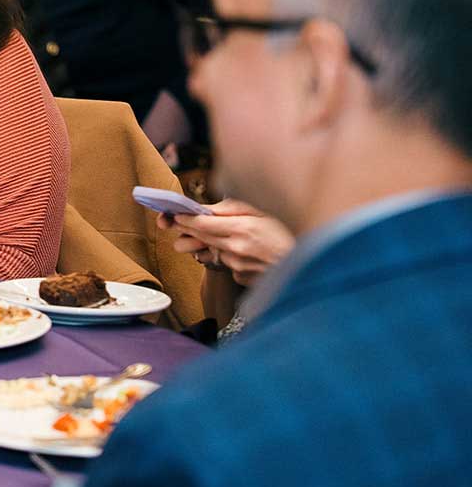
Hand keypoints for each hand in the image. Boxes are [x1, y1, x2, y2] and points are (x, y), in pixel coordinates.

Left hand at [161, 198, 294, 286]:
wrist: (312, 264)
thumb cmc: (289, 232)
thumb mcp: (264, 211)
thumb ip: (233, 208)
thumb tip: (208, 208)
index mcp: (242, 229)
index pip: (201, 223)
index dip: (184, 218)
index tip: (175, 214)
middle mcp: (236, 249)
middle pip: (199, 237)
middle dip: (186, 229)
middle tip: (177, 222)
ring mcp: (238, 266)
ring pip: (211, 251)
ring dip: (209, 243)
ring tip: (222, 235)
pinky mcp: (241, 279)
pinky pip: (227, 264)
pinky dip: (229, 257)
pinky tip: (245, 252)